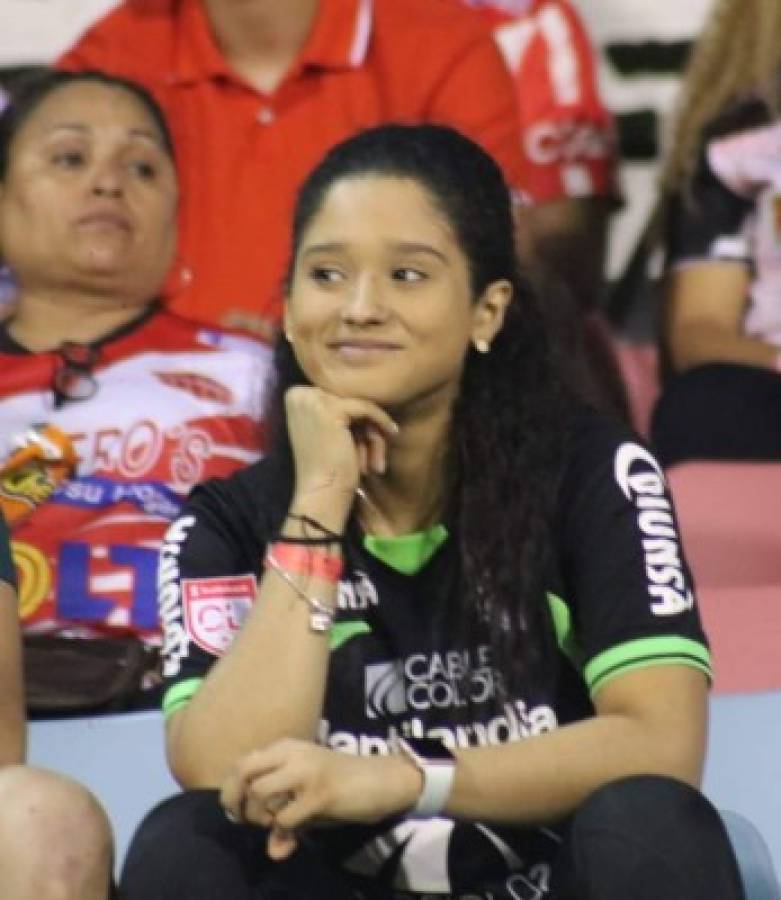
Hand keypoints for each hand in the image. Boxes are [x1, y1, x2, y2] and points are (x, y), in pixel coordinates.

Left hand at [220, 739, 421, 859]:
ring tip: (275, 824)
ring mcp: (305, 771)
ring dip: (260, 816)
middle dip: (235, 799)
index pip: (241, 762)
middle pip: (243, 771)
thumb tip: (273, 851)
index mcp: (285, 747)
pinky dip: (283, 829)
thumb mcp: (307, 799)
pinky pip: (284, 816)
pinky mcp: (319, 793)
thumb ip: (286, 819)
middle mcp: (292, 753)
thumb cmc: (340, 786)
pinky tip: (294, 832)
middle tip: (244, 819)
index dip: (231, 789)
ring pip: (259, 793)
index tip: (237, 811)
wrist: (381, 779)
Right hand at [285, 387, 397, 527]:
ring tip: (375, 460)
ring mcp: (313, 400)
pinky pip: (367, 408)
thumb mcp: (332, 431)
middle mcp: (300, 393)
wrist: (321, 493)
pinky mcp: (331, 409)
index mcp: (295, 396)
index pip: (338, 397)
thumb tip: (373, 390)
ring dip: (373, 433)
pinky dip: (381, 422)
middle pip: (349, 400)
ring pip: (360, 405)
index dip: (356, 421)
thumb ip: (343, 409)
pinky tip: (391, 435)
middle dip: (365, 428)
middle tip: (373, 456)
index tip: (363, 446)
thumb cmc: (328, 468)